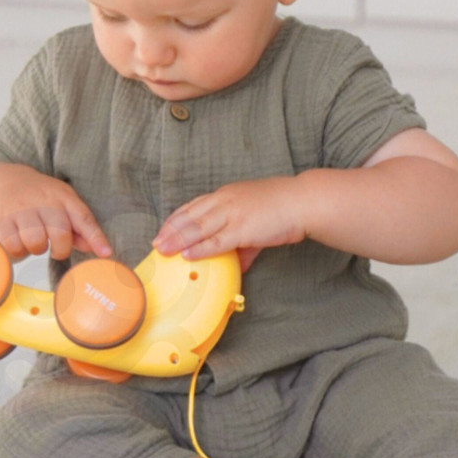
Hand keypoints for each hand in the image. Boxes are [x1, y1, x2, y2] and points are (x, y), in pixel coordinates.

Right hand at [0, 162, 111, 261]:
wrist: (1, 181)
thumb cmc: (39, 198)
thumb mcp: (62, 204)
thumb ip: (80, 227)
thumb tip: (99, 250)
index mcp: (63, 196)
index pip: (83, 217)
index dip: (96, 238)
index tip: (106, 254)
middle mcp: (44, 200)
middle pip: (60, 236)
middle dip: (60, 250)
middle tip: (54, 247)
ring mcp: (21, 208)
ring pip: (36, 243)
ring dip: (36, 249)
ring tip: (33, 239)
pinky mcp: (1, 218)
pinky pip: (14, 247)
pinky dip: (17, 251)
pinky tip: (17, 240)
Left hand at [153, 177, 305, 267]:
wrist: (302, 201)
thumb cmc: (284, 208)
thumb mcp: (258, 221)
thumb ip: (246, 244)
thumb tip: (239, 263)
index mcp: (227, 195)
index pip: (194, 205)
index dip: (176, 218)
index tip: (164, 228)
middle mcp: (225, 201)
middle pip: (190, 216)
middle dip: (170, 230)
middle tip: (155, 242)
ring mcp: (232, 214)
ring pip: (198, 228)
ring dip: (177, 240)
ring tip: (162, 250)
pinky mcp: (242, 229)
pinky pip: (216, 241)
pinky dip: (199, 249)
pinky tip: (186, 255)